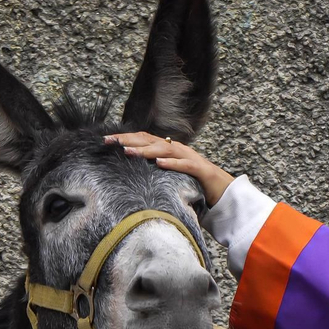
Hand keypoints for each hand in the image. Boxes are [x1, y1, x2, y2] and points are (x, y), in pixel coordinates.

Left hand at [105, 132, 235, 207]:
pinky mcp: (200, 170)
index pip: (143, 139)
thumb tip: (129, 174)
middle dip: (128, 140)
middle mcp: (177, 149)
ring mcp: (189, 157)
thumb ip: (153, 171)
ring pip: (165, 150)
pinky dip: (172, 164)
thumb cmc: (193, 183)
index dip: (125, 138)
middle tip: (109, 141)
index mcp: (168, 149)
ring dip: (145, 150)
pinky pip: (184, 165)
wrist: (223, 191)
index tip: (105, 140)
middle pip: (150, 140)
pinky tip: (159, 164)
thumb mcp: (168, 175)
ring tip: (128, 152)